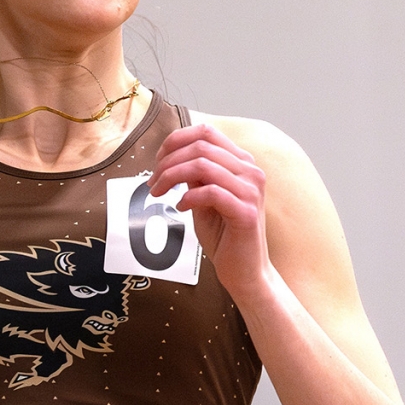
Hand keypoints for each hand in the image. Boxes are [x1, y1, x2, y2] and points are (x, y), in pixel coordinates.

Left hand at [148, 123, 270, 296]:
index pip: (207, 132)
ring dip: (172, 176)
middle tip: (152, 182)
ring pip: (203, 165)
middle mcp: (251, 171)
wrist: (246, 272)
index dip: (176, 140)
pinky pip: (211, 192)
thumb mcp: (205, 199)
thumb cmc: (225, 236)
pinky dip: (189, 197)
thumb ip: (196, 176)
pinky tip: (181, 208)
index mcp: (242, 163)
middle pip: (201, 146)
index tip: (158, 161)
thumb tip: (174, 157)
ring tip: (159, 193)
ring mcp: (252, 191)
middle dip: (168, 161)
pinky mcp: (247, 212)